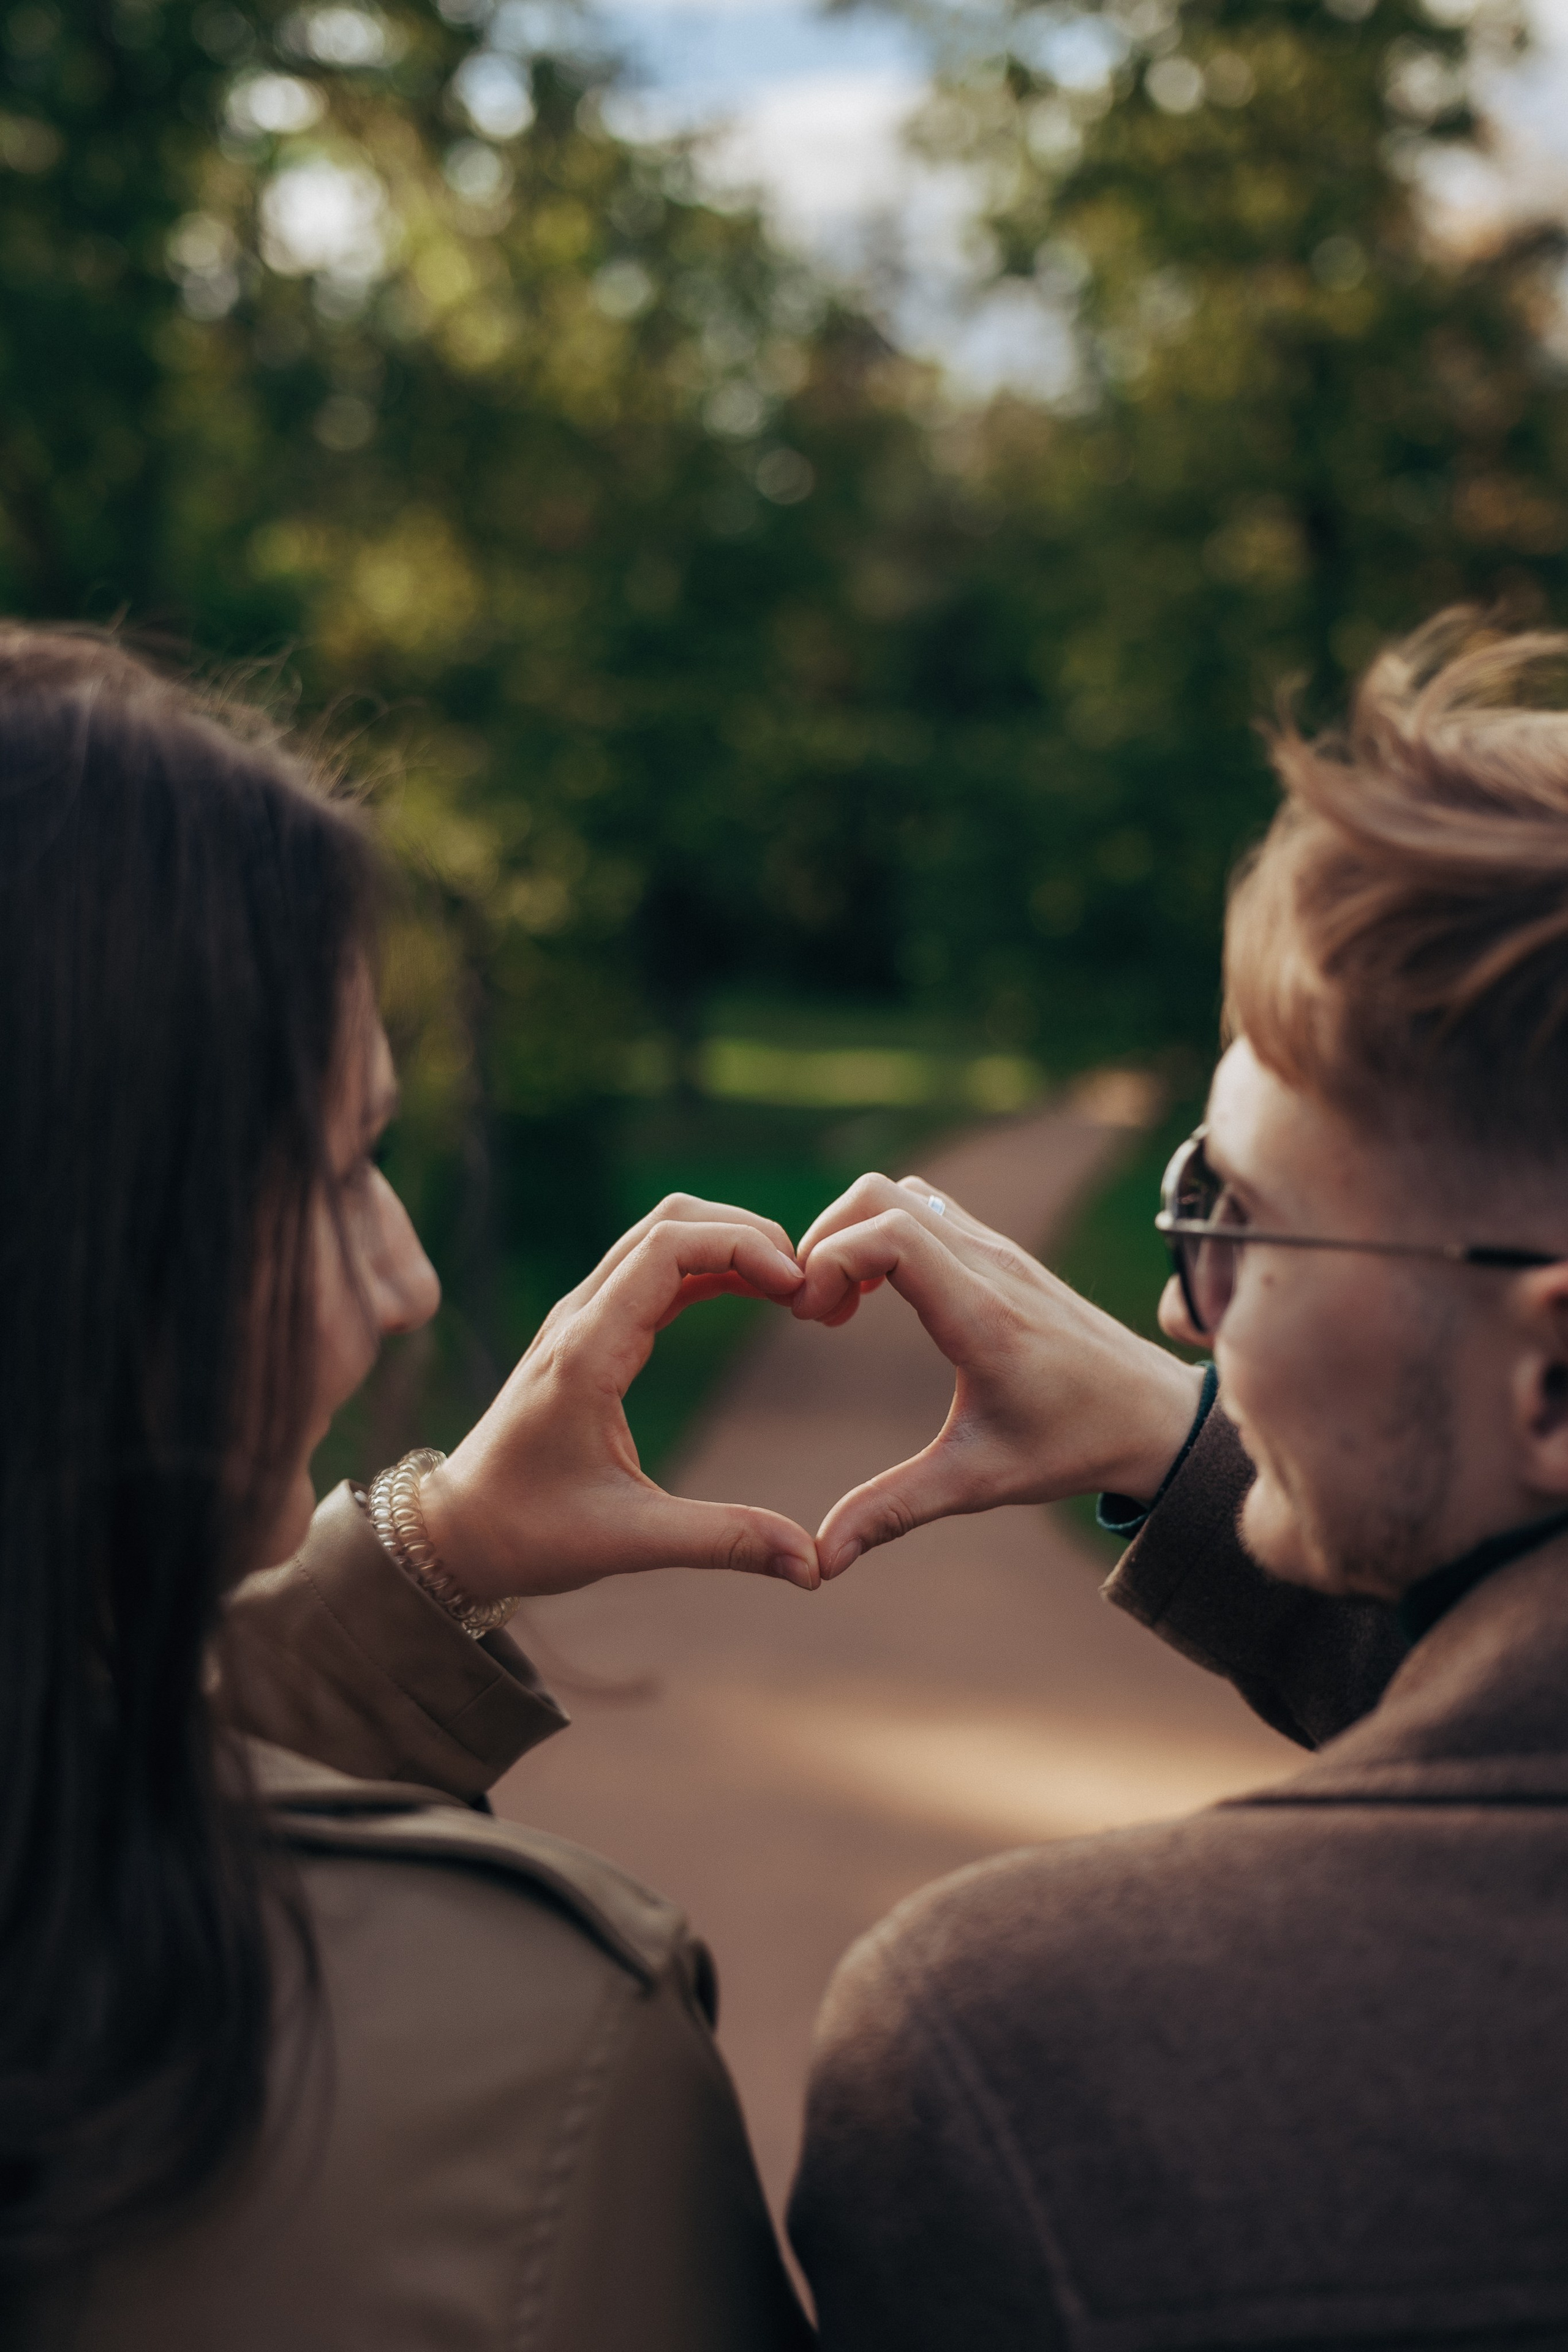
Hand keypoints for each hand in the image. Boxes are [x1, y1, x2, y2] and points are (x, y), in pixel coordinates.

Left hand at [420, 1196, 819, 1596]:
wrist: (455, 1532)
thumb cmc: (528, 1534)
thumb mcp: (629, 1541)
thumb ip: (723, 1541)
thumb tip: (812, 1565)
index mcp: (587, 1351)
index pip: (669, 1247)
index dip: (743, 1247)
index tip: (798, 1290)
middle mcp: (580, 1317)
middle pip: (670, 1221)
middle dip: (748, 1234)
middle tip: (808, 1286)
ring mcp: (581, 1317)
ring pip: (662, 1236)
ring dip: (730, 1244)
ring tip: (793, 1290)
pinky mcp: (588, 1331)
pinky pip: (655, 1270)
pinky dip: (710, 1267)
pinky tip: (756, 1295)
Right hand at [793, 1173, 1204, 1575]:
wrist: (1155, 1416)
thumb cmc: (1071, 1447)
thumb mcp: (977, 1482)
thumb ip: (894, 1511)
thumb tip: (821, 1562)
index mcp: (983, 1315)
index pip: (889, 1232)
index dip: (829, 1259)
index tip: (810, 1318)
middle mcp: (990, 1265)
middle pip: (879, 1195)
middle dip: (824, 1241)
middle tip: (812, 1313)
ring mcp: (998, 1250)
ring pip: (900, 1194)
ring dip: (851, 1235)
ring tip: (838, 1308)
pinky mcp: (1000, 1251)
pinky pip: (924, 1208)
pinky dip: (881, 1234)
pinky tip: (876, 1297)